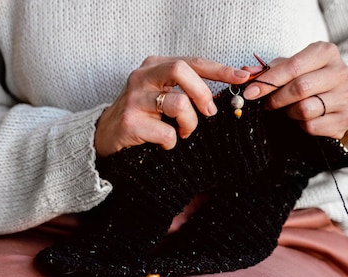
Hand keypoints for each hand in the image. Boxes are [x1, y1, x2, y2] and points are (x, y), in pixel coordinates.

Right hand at [94, 57, 250, 156]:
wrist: (105, 137)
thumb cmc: (142, 117)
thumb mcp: (163, 96)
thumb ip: (187, 91)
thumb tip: (225, 96)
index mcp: (154, 66)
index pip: (192, 61)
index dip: (220, 69)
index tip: (242, 76)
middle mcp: (142, 77)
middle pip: (182, 70)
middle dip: (203, 93)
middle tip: (209, 112)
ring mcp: (134, 99)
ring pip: (178, 104)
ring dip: (189, 124)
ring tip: (182, 133)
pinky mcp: (130, 122)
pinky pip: (166, 132)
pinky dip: (172, 142)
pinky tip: (164, 144)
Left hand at [242, 42, 347, 139]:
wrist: (334, 97)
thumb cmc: (307, 78)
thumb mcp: (289, 68)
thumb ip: (267, 70)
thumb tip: (246, 73)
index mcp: (326, 52)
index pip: (293, 67)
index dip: (268, 81)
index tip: (250, 92)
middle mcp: (341, 72)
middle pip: (300, 88)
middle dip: (276, 99)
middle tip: (266, 104)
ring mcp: (346, 97)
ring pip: (305, 109)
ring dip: (289, 112)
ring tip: (289, 109)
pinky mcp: (346, 119)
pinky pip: (312, 126)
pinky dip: (301, 125)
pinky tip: (303, 118)